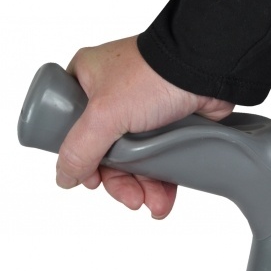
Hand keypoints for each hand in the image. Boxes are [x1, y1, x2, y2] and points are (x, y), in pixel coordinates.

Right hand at [55, 36, 233, 215]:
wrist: (206, 68)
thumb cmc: (153, 75)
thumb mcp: (104, 114)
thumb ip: (79, 149)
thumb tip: (64, 177)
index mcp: (86, 80)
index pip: (70, 127)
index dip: (80, 157)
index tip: (92, 180)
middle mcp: (111, 93)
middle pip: (104, 150)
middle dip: (118, 180)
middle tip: (131, 199)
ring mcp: (140, 107)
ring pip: (132, 158)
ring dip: (141, 186)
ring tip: (153, 203)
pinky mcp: (166, 120)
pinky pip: (157, 156)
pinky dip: (159, 179)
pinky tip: (163, 198)